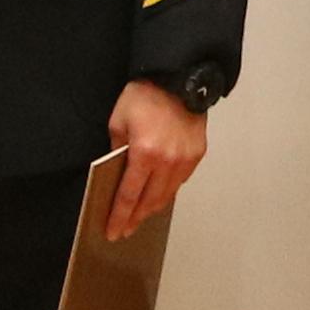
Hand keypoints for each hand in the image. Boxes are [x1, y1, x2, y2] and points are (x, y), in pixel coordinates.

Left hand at [103, 81, 209, 237]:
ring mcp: (185, 160)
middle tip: (124, 231)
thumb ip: (116, 151)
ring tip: (139, 217)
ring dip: (151, 209)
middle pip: (149, 202)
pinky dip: (167, 191)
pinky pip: (179, 182)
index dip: (119, 217)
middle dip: (134, 219)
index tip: (113, 231)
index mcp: (144, 153)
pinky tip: (157, 196)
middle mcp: (167, 161)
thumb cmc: (145, 95)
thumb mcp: (118, 121)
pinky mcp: (196, 155)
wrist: (178, 78)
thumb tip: (116, 173)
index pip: (129, 196)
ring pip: (167, 196)